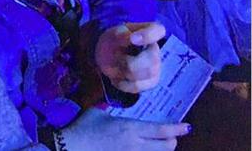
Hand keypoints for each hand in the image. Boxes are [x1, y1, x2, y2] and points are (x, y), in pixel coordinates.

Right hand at [57, 107, 190, 150]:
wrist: (72, 148)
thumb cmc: (84, 128)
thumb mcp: (98, 113)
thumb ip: (110, 112)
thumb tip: (114, 112)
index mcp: (130, 128)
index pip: (160, 130)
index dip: (176, 129)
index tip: (186, 127)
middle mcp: (135, 145)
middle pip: (165, 147)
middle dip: (171, 142)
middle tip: (170, 138)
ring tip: (159, 146)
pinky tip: (145, 150)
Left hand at [95, 22, 163, 93]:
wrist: (107, 57)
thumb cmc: (112, 42)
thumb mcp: (112, 34)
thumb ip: (121, 35)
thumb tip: (132, 38)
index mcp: (148, 31)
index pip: (158, 30)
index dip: (148, 36)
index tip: (132, 39)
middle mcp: (155, 50)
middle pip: (152, 60)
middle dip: (129, 61)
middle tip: (115, 56)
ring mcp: (155, 67)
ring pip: (146, 75)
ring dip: (125, 71)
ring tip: (116, 66)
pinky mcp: (150, 82)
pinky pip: (138, 86)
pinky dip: (123, 83)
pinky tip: (117, 77)